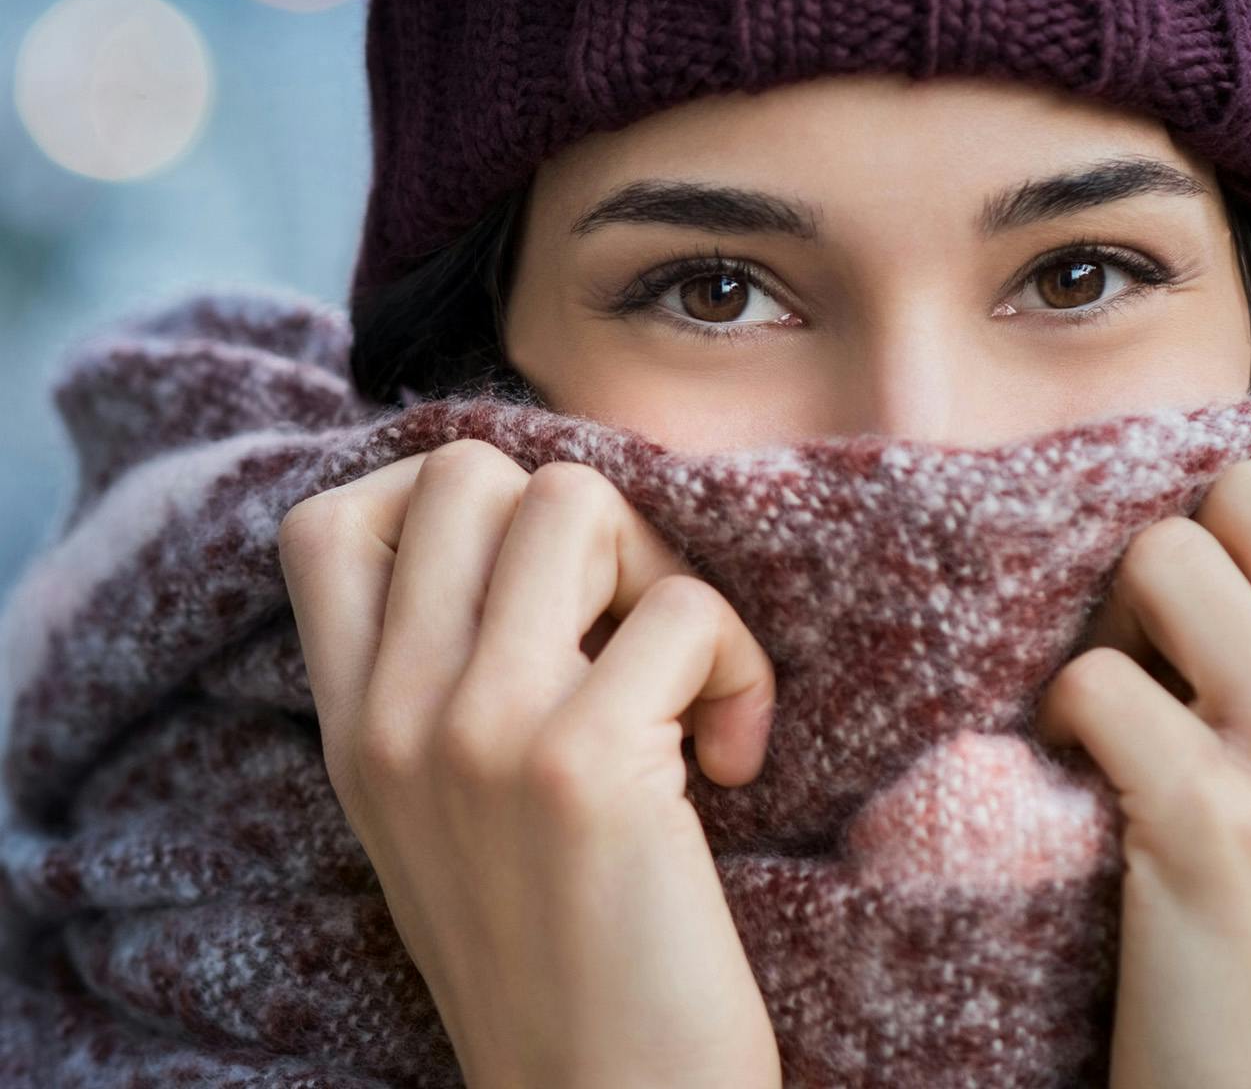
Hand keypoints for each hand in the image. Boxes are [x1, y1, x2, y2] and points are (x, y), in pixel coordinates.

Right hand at [277, 439, 781, 1088]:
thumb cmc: (556, 955)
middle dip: (583, 523)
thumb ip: (445, 684)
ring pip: (576, 501)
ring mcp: (479, 732)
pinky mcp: (580, 764)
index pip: (332, 524)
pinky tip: (734, 761)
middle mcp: (395, 717)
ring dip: (663, 573)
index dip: (446, 504)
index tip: (537, 584)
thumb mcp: (444, 815)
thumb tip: (539, 530)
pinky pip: (684, 608)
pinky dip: (741, 666)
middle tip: (628, 630)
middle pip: (471, 472)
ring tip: (684, 683)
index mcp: (353, 729)